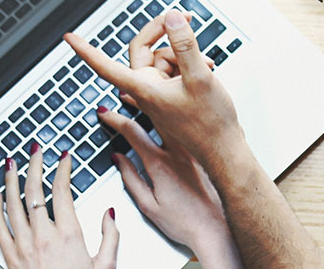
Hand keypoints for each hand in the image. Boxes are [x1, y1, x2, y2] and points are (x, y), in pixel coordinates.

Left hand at [0, 143, 119, 268]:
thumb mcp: (106, 266)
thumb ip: (110, 236)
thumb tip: (109, 213)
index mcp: (69, 235)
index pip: (62, 191)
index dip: (63, 169)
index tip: (64, 157)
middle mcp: (43, 237)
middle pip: (34, 190)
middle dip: (34, 165)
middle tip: (35, 150)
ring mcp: (22, 246)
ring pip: (12, 203)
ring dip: (11, 179)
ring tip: (11, 163)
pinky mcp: (9, 256)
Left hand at [63, 10, 241, 161]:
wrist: (223, 149)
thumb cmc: (210, 124)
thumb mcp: (200, 78)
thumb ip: (185, 46)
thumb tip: (171, 20)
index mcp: (144, 89)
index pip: (105, 67)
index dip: (86, 51)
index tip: (70, 39)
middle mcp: (147, 91)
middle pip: (143, 51)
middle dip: (165, 35)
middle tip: (184, 19)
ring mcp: (158, 93)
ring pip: (163, 59)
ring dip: (185, 54)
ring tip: (206, 64)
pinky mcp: (169, 95)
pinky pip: (173, 70)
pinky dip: (188, 65)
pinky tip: (206, 69)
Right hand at [97, 108, 241, 267]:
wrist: (219, 231)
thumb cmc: (186, 224)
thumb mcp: (148, 206)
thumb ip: (130, 179)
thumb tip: (118, 158)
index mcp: (160, 164)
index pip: (131, 131)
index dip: (114, 118)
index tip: (105, 112)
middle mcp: (178, 152)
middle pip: (155, 114)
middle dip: (137, 100)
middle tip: (125, 92)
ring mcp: (195, 151)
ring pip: (175, 117)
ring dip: (159, 104)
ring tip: (149, 95)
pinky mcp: (206, 154)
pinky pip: (191, 128)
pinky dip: (180, 116)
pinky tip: (177, 111)